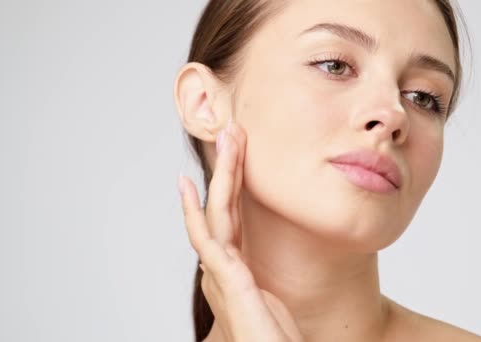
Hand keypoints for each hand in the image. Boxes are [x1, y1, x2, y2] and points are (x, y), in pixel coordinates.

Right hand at [179, 120, 303, 341]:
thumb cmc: (277, 341)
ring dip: (220, 174)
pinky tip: (188, 186)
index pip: (233, 220)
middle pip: (223, 208)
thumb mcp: (278, 304)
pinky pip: (206, 236)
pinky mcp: (225, 280)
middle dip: (228, 169)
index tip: (237, 158)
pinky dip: (193, 210)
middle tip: (231, 132)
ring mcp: (221, 274)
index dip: (233, 187)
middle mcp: (224, 270)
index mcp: (239, 272)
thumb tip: (292, 268)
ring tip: (225, 137)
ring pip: (216, 213)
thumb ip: (276, 283)